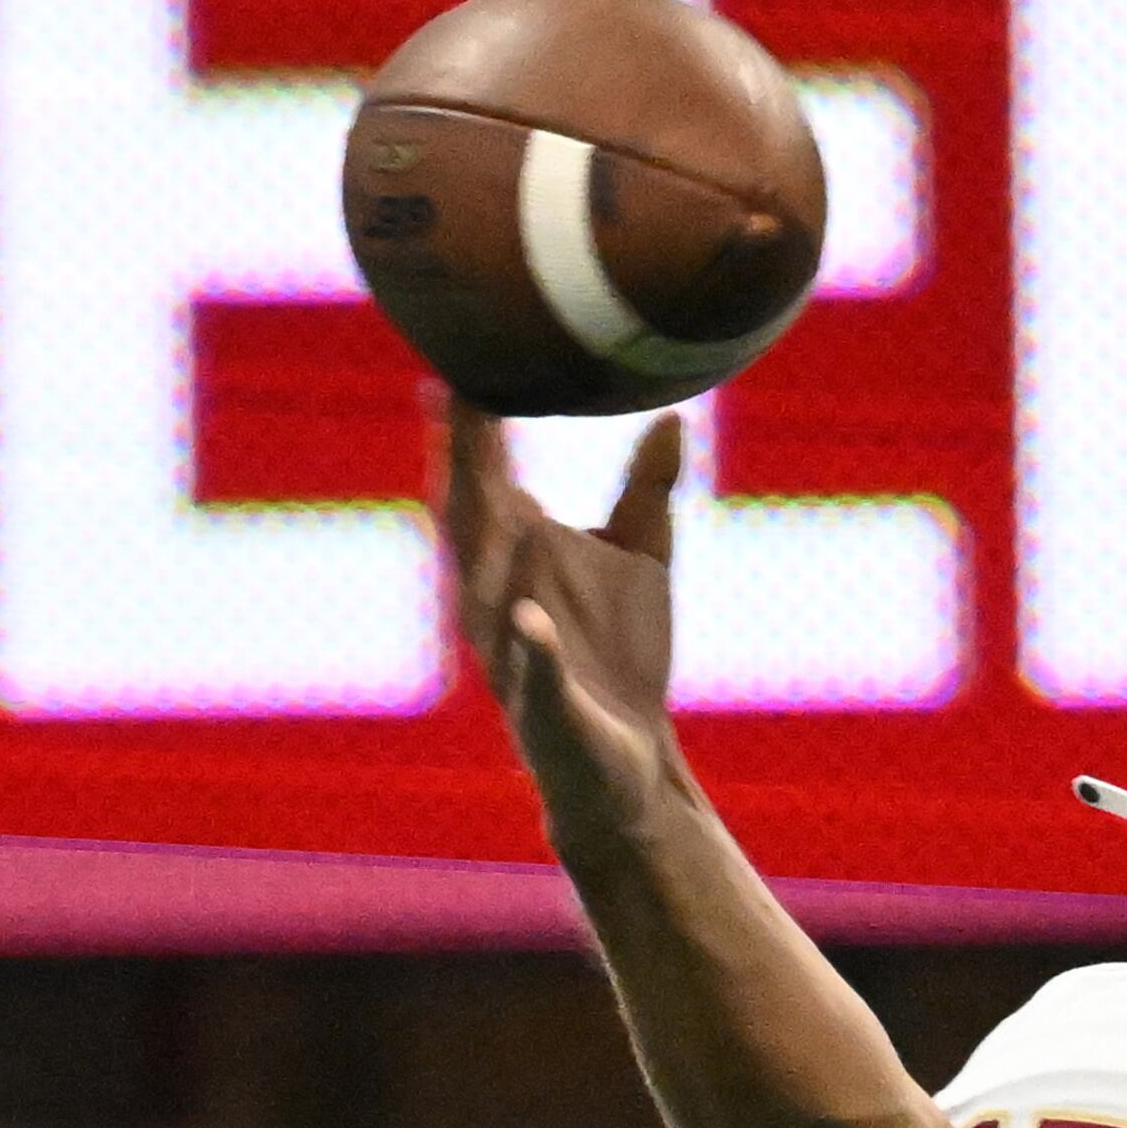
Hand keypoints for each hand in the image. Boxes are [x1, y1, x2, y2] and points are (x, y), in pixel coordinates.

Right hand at [439, 400, 689, 849]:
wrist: (632, 762)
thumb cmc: (622, 656)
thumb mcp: (641, 562)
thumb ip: (646, 492)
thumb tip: (669, 416)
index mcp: (515, 562)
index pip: (484, 486)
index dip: (472, 432)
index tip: (462, 365)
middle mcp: (497, 601)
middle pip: (471, 526)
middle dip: (462, 466)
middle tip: (457, 401)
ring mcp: (514, 656)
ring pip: (487, 594)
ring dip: (488, 545)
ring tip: (495, 494)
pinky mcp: (544, 708)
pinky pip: (533, 672)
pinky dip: (531, 645)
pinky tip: (529, 617)